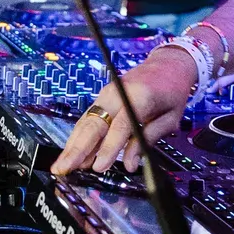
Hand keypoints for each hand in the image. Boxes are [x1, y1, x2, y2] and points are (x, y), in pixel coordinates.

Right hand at [49, 46, 198, 175]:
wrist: (167, 65)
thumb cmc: (171, 91)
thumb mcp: (170, 118)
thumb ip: (149, 139)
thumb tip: (130, 164)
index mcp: (140, 97)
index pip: (121, 126)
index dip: (109, 148)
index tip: (99, 167)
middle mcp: (117, 93)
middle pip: (94, 124)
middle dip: (77, 149)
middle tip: (64, 168)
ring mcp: (106, 94)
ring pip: (85, 122)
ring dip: (72, 145)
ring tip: (62, 165)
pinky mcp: (101, 98)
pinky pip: (87, 120)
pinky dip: (78, 138)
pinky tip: (72, 154)